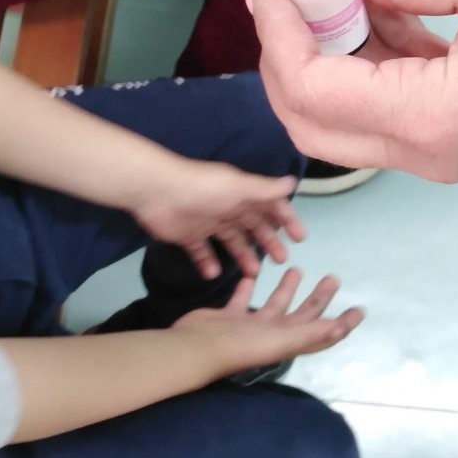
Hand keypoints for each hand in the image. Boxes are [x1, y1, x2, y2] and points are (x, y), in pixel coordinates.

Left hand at [131, 159, 304, 278]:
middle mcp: (227, 208)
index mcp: (241, 194)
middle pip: (253, 227)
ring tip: (253, 274)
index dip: (286, 220)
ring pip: (231, 241)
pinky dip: (207, 264)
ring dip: (242, 256)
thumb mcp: (238, 186)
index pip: (270, 207)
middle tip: (280, 261)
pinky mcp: (188, 236)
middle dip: (267, 242)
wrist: (158, 192)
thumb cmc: (203, 187)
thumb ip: (264, 189)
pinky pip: (201, 253)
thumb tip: (293, 182)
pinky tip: (214, 275)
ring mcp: (207, 223)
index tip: (300, 237)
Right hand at [177, 270, 363, 370]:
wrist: (197, 346)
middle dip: (320, 298)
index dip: (342, 324)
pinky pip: (243, 299)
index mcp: (289, 340)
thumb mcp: (281, 339)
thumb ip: (311, 332)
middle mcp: (273, 334)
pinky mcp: (229, 316)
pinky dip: (249, 286)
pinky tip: (253, 272)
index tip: (359, 309)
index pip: (323, 332)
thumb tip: (342, 328)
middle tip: (333, 278)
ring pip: (275, 304)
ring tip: (297, 268)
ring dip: (287, 288)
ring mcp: (250, 326)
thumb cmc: (241, 344)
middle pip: (304, 314)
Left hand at [251, 0, 457, 182]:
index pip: (312, 89)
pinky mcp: (454, 140)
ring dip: (322, 61)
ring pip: (341, 122)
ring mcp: (439, 154)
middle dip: (282, 59)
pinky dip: (363, 66)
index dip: (277, 37)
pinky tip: (374, 11)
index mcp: (431, 118)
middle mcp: (426, 153)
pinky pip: (383, 112)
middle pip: (310, 123)